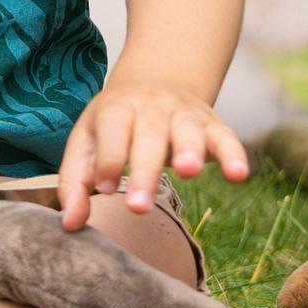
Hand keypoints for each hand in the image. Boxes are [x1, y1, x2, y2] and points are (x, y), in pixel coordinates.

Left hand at [56, 79, 249, 230]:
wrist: (155, 81)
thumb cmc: (114, 124)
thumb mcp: (87, 141)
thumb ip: (75, 182)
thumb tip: (69, 226)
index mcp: (117, 108)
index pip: (112, 128)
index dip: (109, 157)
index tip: (105, 188)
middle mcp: (152, 106)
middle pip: (149, 135)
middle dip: (145, 170)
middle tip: (139, 207)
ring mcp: (185, 113)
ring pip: (189, 130)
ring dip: (190, 150)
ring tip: (188, 172)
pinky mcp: (212, 125)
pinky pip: (226, 137)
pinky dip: (233, 154)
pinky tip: (238, 174)